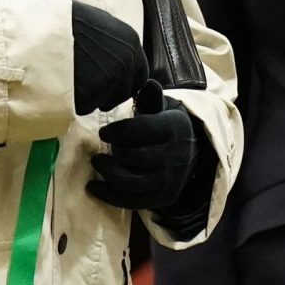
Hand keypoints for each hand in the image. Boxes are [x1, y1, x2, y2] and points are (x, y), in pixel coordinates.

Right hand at [71, 1, 147, 113]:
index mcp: (130, 43)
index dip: (125, 84)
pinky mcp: (89, 93)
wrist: (41, 26)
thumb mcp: (100, 22)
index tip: (113, 86)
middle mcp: (125, 62)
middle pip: (123, 93)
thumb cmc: (66, 20)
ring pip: (103, 101)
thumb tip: (119, 57)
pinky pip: (84, 107)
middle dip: (108, 95)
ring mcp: (108, 79)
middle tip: (89, 89)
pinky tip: (63, 86)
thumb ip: (116, 43)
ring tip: (71, 81)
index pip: (140, 77)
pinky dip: (74, 102)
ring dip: (90, 98)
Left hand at [86, 84, 217, 236]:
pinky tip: (93, 186)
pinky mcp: (163, 197)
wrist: (190, 152)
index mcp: (174, 128)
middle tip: (100, 151)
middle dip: (114, 153)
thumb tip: (149, 83)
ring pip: (132, 181)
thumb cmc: (166, 127)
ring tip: (97, 163)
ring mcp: (170, 179)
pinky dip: (109, 195)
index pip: (142, 130)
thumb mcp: (163, 108)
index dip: (118, 132)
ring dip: (109, 173)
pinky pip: (132, 201)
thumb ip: (151, 99)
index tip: (103, 133)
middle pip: (135, 157)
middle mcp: (175, 155)